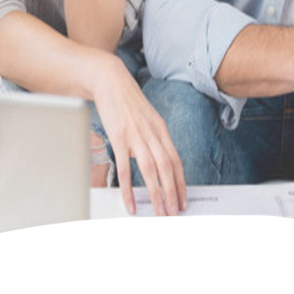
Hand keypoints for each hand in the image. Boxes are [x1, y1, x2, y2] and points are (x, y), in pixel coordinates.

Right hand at [91, 54, 186, 216]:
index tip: (183, 199)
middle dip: (173, 192)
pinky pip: (126, 169)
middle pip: (168, 167)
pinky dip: (129, 189)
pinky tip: (131, 203)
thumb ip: (152, 137)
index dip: (181, 181)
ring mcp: (136, 136)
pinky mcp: (119, 138)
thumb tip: (157, 160)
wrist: (110, 81)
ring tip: (160, 212)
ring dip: (158, 194)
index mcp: (161, 129)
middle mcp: (152, 133)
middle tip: (175, 212)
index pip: (176, 160)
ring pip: (152, 170)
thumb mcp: (146, 119)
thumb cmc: (127, 102)